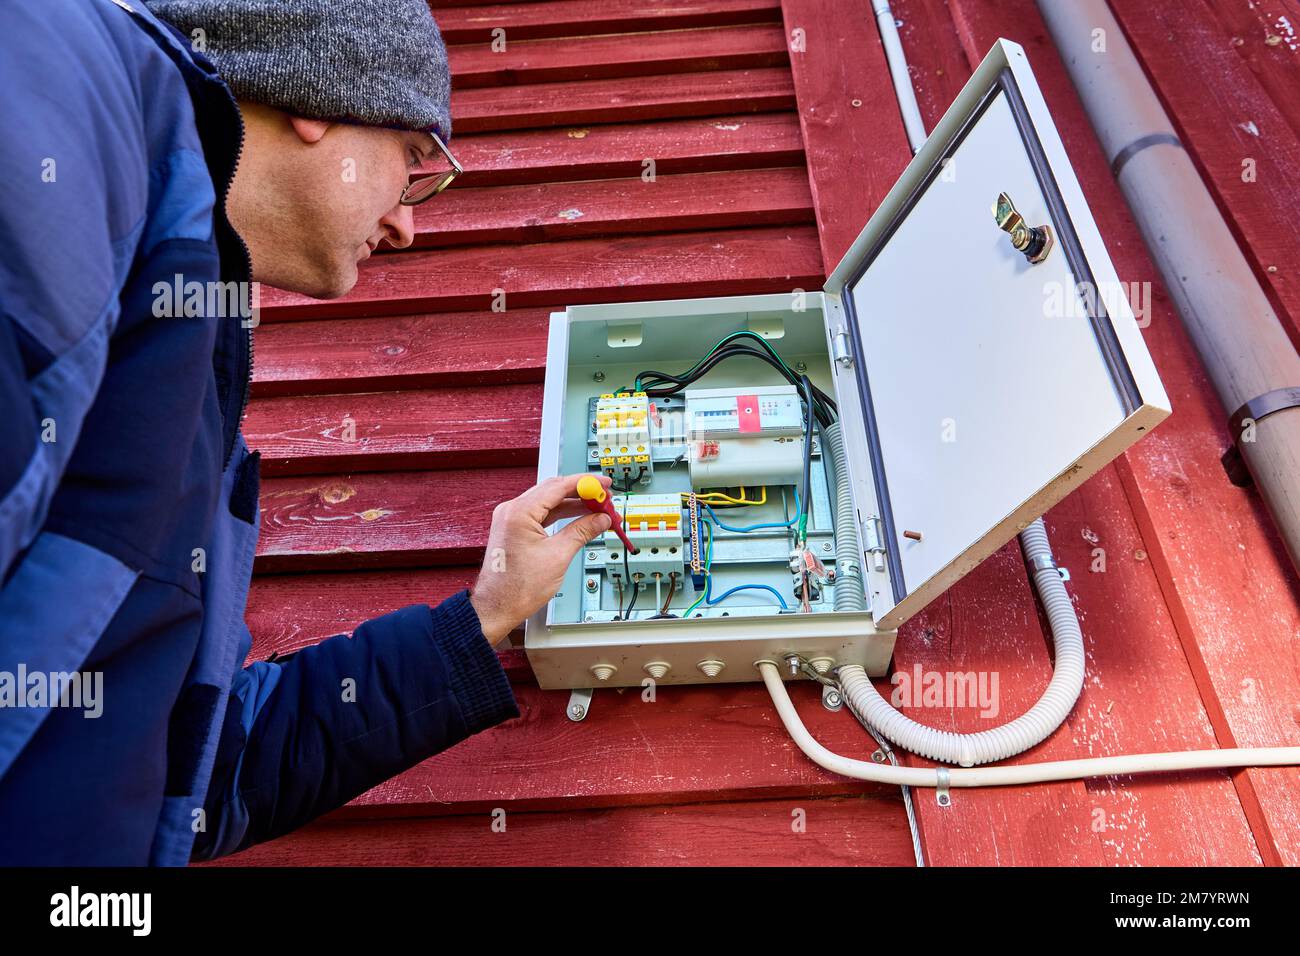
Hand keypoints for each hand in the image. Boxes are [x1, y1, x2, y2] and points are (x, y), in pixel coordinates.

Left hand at [469, 473, 613, 644]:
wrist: (497, 607)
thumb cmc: (517, 588)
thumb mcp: (558, 556)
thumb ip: (582, 531)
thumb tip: (600, 519)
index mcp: (519, 513)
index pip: (558, 486)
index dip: (585, 483)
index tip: (604, 483)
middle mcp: (511, 511)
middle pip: (553, 490)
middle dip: (582, 493)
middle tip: (605, 498)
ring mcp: (511, 519)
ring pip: (548, 502)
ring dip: (573, 504)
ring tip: (597, 509)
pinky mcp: (514, 529)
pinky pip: (541, 514)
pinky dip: (561, 514)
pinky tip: (579, 518)